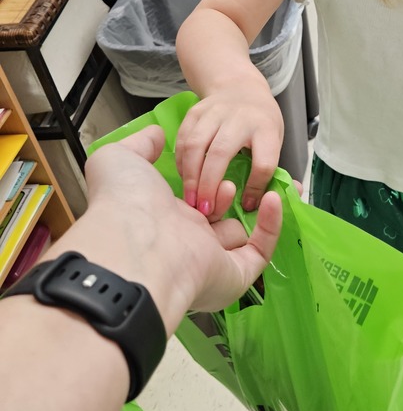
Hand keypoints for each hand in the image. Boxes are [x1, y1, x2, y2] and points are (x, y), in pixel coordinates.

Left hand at [81, 126, 282, 332]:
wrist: (135, 241)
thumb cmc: (125, 201)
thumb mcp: (122, 159)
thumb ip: (141, 144)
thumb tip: (157, 135)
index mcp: (162, 218)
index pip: (192, 201)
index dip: (208, 180)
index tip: (222, 161)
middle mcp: (185, 241)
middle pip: (218, 218)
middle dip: (229, 193)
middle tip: (236, 175)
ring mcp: (209, 260)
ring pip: (240, 235)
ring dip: (247, 206)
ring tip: (238, 186)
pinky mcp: (234, 275)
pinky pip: (260, 251)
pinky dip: (271, 225)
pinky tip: (272, 198)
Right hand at [175, 84, 283, 215]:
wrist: (241, 87)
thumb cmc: (260, 123)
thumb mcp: (276, 140)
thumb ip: (272, 169)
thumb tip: (272, 201)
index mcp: (266, 128)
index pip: (263, 162)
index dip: (255, 187)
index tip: (247, 204)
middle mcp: (240, 117)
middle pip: (221, 152)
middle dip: (210, 184)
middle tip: (205, 210)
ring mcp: (215, 112)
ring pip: (196, 145)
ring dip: (190, 176)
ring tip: (190, 199)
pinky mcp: (195, 112)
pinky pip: (183, 139)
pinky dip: (181, 162)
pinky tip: (184, 179)